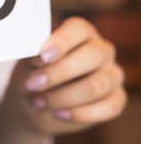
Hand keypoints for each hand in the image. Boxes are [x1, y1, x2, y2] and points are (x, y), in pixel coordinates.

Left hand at [7, 16, 126, 136]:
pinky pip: (108, 108)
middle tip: (32, 84)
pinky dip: (79, 114)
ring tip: (38, 102)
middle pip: (92, 56)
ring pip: (96, 85)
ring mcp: (112, 75)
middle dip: (59, 73)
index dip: (62, 42)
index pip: (78, 29)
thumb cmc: (31, 75)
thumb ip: (34, 58)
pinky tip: (58, 114)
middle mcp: (101, 50)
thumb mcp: (26, 65)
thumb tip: (39, 55)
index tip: (43, 56)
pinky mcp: (116, 99)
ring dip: (62, 97)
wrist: (32, 103)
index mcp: (80, 33)